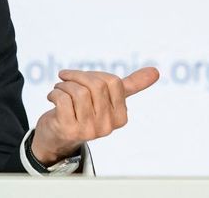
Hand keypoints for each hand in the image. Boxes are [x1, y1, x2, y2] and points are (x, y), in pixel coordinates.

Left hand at [30, 66, 158, 164]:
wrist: (58, 137)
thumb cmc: (84, 112)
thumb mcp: (108, 99)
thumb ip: (131, 85)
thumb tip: (156, 72)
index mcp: (120, 117)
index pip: (112, 82)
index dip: (94, 75)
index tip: (81, 77)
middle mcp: (107, 126)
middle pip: (95, 85)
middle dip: (77, 77)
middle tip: (67, 79)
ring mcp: (88, 130)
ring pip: (78, 91)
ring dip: (64, 85)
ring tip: (60, 88)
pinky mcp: (68, 130)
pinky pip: (62, 99)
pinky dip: (54, 93)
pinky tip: (53, 97)